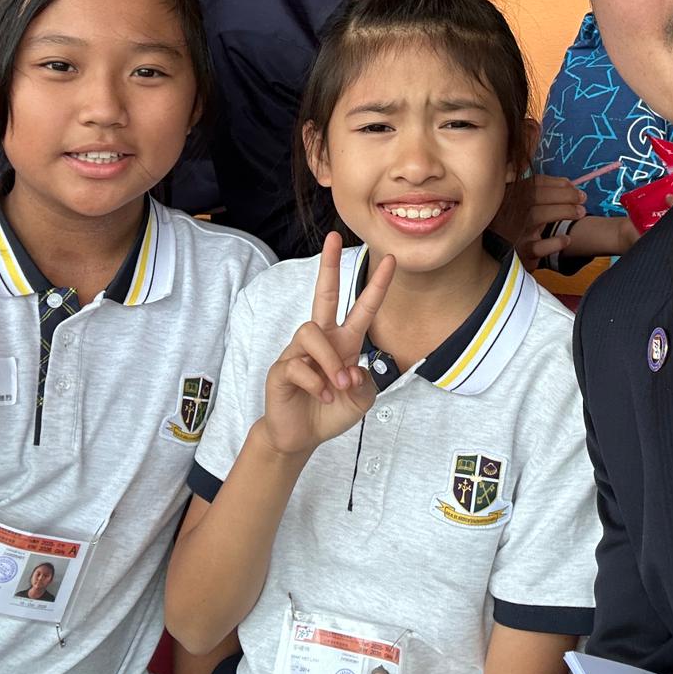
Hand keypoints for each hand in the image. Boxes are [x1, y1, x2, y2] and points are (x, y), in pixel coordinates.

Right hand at [260, 233, 393, 456]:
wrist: (302, 436)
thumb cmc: (330, 410)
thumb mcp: (361, 399)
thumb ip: (365, 381)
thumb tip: (350, 368)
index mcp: (344, 342)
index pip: (362, 308)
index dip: (377, 285)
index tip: (390, 260)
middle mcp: (321, 340)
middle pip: (323, 294)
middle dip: (328, 265)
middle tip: (333, 238)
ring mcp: (298, 352)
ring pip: (313, 334)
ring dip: (330, 363)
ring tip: (337, 388)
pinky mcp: (282, 368)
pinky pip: (299, 365)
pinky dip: (317, 384)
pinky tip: (320, 396)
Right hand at [498, 174, 585, 266]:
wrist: (497, 258)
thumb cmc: (514, 228)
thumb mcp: (520, 208)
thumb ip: (538, 194)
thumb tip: (568, 184)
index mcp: (508, 197)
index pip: (532, 183)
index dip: (555, 183)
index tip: (572, 185)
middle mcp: (507, 212)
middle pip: (535, 196)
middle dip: (563, 194)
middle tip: (582, 197)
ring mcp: (511, 233)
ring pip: (537, 216)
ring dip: (563, 211)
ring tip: (581, 212)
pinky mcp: (519, 253)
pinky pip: (538, 247)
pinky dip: (555, 242)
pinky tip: (567, 239)